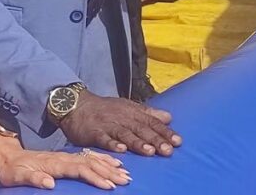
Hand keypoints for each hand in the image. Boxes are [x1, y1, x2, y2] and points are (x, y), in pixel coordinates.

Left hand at [0, 135, 130, 190]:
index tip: (108, 185)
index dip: (94, 177)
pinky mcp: (67, 157)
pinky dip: (102, 159)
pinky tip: (113, 162)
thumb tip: (50, 183)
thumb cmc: (13, 169)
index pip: (79, 169)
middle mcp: (64, 158)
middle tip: (125, 180)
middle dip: (108, 172)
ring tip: (124, 172)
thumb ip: (33, 179)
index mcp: (55, 163)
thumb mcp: (17, 176)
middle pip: (90, 163)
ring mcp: (66, 156)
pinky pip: (88, 156)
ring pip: (92, 159)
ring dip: (108, 166)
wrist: (8, 155)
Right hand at [61, 90, 181, 156]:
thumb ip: (148, 114)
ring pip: (125, 134)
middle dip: (155, 140)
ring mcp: (108, 125)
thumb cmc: (106, 110)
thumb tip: (169, 117)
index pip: (151, 122)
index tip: (178, 142)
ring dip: (137, 143)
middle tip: (168, 150)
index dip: (164, 132)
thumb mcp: (128, 108)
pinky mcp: (94, 132)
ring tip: (149, 151)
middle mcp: (122, 118)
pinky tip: (121, 150)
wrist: (77, 105)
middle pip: (141, 129)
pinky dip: (112, 144)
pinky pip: (104, 139)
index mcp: (132, 112)